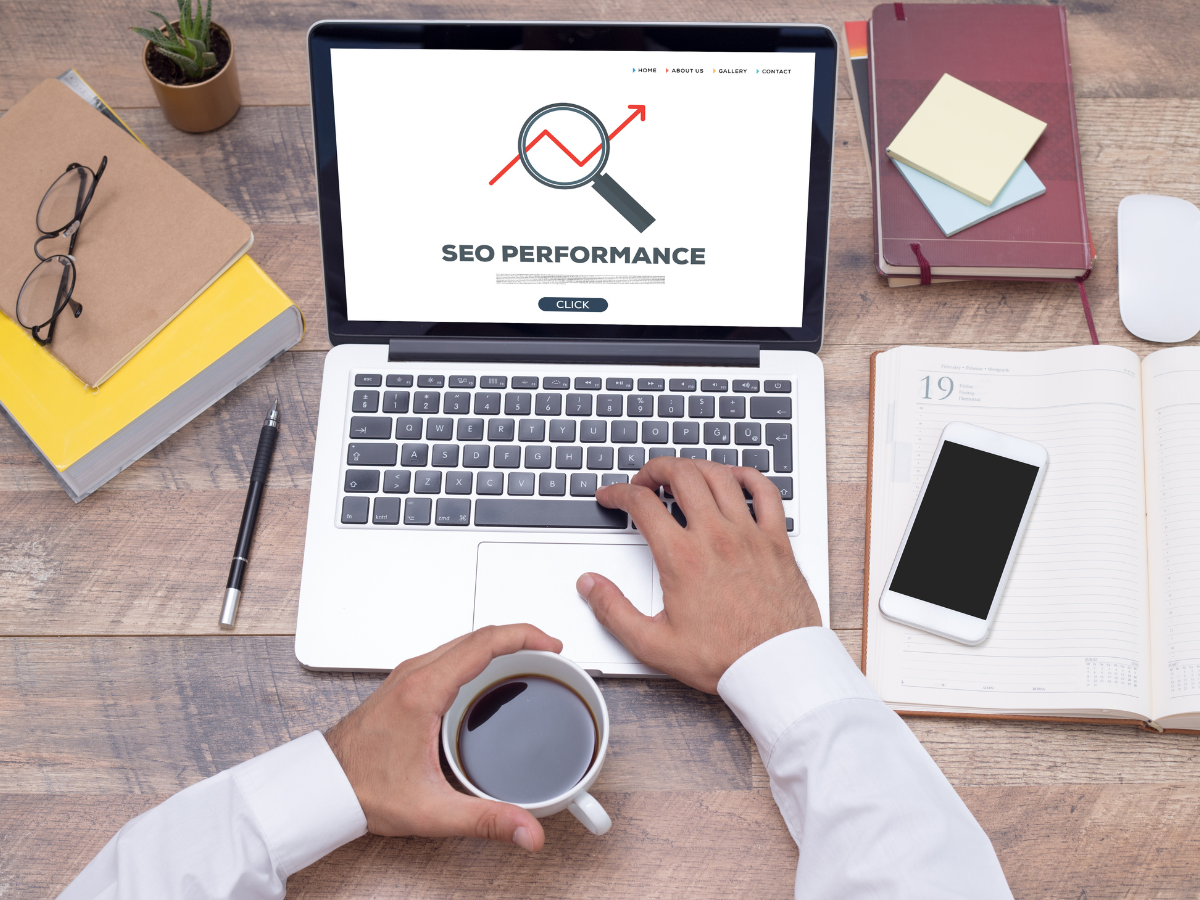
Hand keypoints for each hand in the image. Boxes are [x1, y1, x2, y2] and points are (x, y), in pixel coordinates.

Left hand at [324, 624, 562, 849]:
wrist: (323, 786)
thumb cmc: (364, 789)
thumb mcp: (432, 811)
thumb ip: (486, 820)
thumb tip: (527, 829)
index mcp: (424, 691)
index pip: (484, 643)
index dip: (525, 636)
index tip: (551, 644)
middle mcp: (414, 674)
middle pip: (477, 635)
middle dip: (520, 636)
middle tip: (549, 651)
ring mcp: (407, 675)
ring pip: (462, 641)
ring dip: (498, 643)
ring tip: (527, 659)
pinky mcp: (404, 683)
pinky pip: (449, 653)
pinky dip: (478, 653)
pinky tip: (488, 674)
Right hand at [577, 458, 819, 692]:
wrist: (776, 668)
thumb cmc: (723, 658)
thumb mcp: (654, 645)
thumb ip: (614, 612)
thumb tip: (590, 585)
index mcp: (682, 558)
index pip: (641, 503)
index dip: (618, 492)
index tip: (612, 496)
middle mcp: (715, 537)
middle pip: (681, 475)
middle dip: (655, 468)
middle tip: (644, 479)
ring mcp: (749, 535)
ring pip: (719, 476)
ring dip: (694, 467)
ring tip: (681, 475)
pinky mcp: (776, 541)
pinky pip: (766, 492)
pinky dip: (748, 476)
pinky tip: (735, 478)